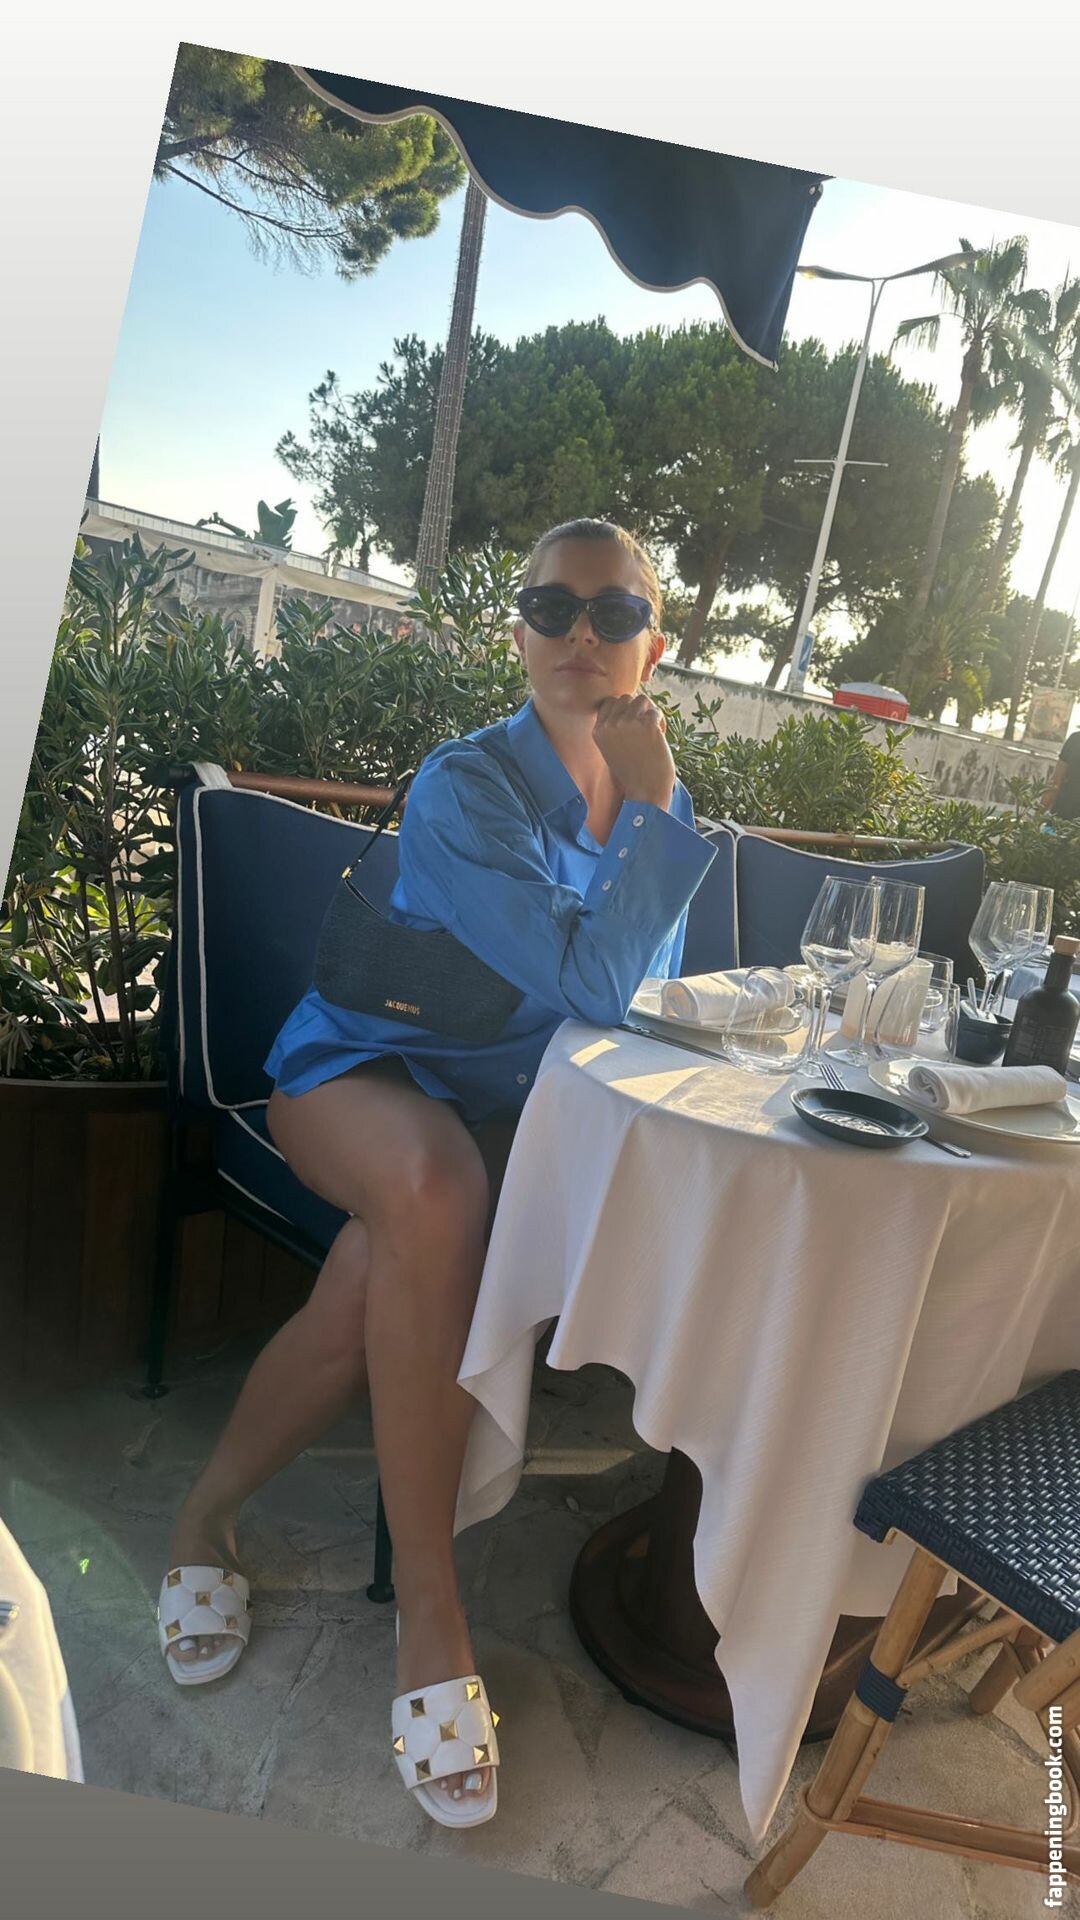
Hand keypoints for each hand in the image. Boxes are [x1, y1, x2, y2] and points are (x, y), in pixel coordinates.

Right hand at [592, 692, 675, 809]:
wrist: (645, 791)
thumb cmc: (632, 773)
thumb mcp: (612, 749)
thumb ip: (614, 728)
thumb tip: (630, 703)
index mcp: (599, 731)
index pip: (609, 702)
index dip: (623, 709)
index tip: (632, 723)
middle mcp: (611, 725)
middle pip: (626, 698)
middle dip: (638, 709)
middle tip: (645, 727)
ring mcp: (629, 723)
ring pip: (643, 700)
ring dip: (650, 712)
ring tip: (654, 730)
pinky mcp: (647, 725)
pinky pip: (656, 711)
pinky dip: (661, 722)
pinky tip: (661, 736)